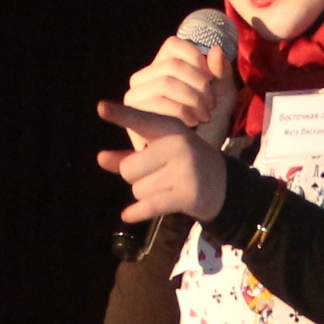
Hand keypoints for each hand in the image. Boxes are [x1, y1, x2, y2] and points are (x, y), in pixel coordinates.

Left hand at [96, 105, 229, 226]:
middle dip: (135, 178)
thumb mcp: (159, 152)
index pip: (140, 121)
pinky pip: (149, 205)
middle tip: (156, 176)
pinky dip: (136, 213)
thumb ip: (129, 155)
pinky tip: (127, 216)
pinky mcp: (188, 193)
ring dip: (145, 195)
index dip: (120, 115)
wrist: (223, 184)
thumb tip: (101, 158)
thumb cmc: (183, 164)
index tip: (100, 107)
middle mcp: (178, 144)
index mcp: (170, 128)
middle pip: (128, 169)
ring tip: (166, 189)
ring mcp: (184, 169)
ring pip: (138, 190)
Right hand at [122, 38, 236, 147]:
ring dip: (190, 99)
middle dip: (198, 85)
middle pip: (173, 65)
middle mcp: (145, 77)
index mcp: (163, 66)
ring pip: (165, 82)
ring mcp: (136, 95)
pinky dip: (179, 111)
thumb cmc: (208, 125)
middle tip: (211, 105)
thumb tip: (216, 50)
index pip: (173, 45)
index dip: (196, 59)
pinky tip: (191, 124)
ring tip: (202, 115)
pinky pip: (157, 102)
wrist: (196, 158)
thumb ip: (222, 73)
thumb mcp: (223, 97)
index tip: (211, 79)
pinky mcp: (133, 113)